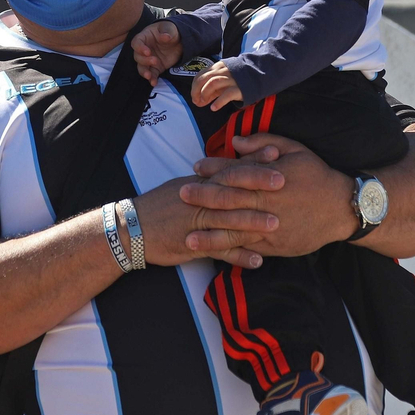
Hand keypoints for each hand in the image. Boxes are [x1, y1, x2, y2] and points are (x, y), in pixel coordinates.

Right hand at [131, 21, 182, 84]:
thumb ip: (167, 32)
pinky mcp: (156, 68)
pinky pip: (151, 74)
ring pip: (141, 67)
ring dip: (144, 72)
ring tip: (149, 76)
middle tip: (155, 61)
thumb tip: (165, 37)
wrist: (179, 40)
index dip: (140, 48)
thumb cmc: (170, 30)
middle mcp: (144, 49)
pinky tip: (154, 82)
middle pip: (137, 57)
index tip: (147, 52)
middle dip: (144, 61)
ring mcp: (149, 59)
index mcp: (144, 37)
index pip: (136, 43)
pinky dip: (152, 79)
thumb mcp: (170, 28)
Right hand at [133, 174, 277, 268]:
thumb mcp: (182, 186)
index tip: (276, 154)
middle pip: (231, 190)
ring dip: (253, 222)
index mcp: (199, 183)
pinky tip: (258, 261)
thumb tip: (230, 168)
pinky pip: (219, 251)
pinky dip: (238, 257)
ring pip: (227, 220)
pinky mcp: (192, 245)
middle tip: (284, 182)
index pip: (229, 169)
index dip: (252, 161)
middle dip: (258, 185)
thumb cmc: (159, 207)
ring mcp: (196, 223)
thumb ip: (208, 180)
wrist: (130, 229)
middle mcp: (199, 200)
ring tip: (277, 224)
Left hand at [180, 134, 359, 257]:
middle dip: (203, 199)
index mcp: (269, 179)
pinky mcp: (276, 246)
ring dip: (210, 236)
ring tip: (188, 238)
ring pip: (236, 232)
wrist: (342, 209)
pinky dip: (232, 253)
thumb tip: (235, 141)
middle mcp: (267, 204)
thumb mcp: (295, 150)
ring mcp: (271, 228)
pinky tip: (214, 254)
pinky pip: (250, 250)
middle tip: (182, 196)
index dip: (214, 170)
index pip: (235, 173)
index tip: (196, 168)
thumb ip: (264, 143)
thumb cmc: (317, 176)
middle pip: (229, 201)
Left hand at [191, 61, 244, 110]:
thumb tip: (198, 100)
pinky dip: (218, 102)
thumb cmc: (238, 80)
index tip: (194, 97)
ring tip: (204, 103)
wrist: (259, 76)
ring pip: (213, 83)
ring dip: (205, 93)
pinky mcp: (239, 88)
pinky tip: (213, 108)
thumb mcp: (223, 80)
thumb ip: (211, 88)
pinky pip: (226, 94)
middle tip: (196, 101)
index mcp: (218, 67)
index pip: (200, 75)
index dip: (194, 87)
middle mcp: (223, 71)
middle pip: (204, 78)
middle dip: (197, 90)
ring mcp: (232, 79)